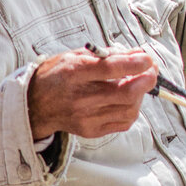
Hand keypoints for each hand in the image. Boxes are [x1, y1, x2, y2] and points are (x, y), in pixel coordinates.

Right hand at [28, 47, 158, 140]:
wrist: (34, 104)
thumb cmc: (57, 75)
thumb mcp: (76, 55)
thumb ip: (108, 55)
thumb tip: (137, 55)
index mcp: (75, 73)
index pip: (111, 69)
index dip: (136, 63)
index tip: (148, 59)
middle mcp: (81, 98)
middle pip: (126, 93)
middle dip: (147, 80)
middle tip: (151, 70)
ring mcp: (86, 117)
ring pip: (129, 109)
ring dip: (141, 95)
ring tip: (138, 83)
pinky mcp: (91, 130)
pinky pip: (123, 122)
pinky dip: (132, 109)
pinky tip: (127, 99)